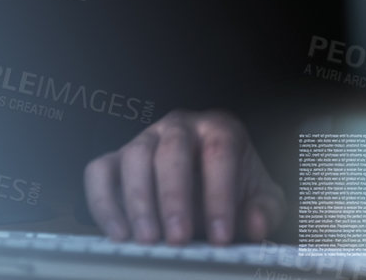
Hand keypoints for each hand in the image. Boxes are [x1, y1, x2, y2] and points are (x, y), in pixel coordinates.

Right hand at [83, 109, 286, 244]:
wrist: (208, 186)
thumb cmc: (235, 189)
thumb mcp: (260, 198)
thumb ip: (266, 210)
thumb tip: (256, 224)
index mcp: (220, 129)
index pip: (220, 153)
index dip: (220, 195)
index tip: (220, 237)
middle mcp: (179, 126)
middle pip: (172, 151)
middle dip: (174, 197)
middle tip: (177, 239)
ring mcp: (144, 139)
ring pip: (135, 158)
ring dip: (139, 201)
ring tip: (148, 239)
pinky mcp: (116, 159)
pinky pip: (100, 172)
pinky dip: (103, 202)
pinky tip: (118, 234)